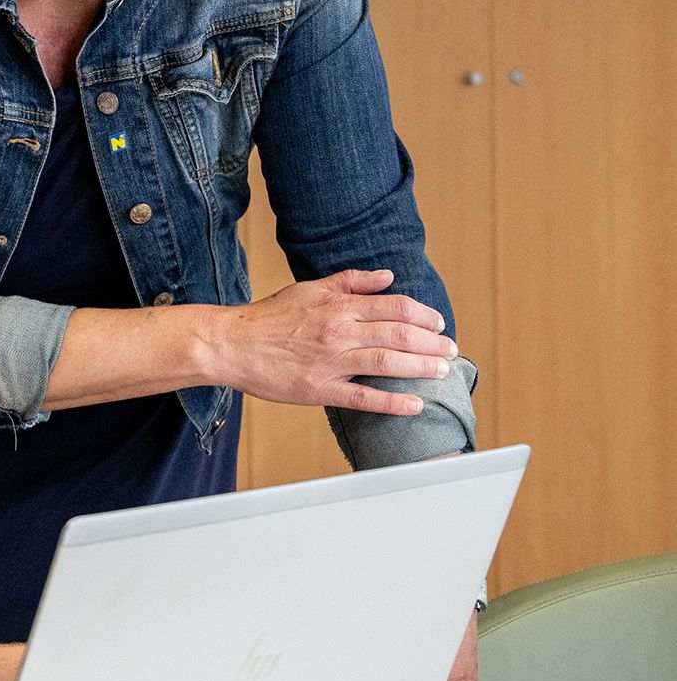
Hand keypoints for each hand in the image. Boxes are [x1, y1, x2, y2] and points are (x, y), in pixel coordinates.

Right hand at [212, 269, 455, 414]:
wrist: (231, 344)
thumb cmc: (270, 317)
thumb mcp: (310, 289)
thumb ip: (350, 281)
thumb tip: (387, 276)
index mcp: (337, 306)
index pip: (394, 306)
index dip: (423, 315)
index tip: (437, 323)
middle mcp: (338, 332)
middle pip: (399, 334)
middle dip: (432, 342)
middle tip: (450, 349)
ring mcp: (330, 362)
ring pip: (388, 363)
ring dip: (422, 367)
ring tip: (442, 370)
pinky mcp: (319, 389)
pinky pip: (363, 397)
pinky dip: (393, 402)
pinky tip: (414, 404)